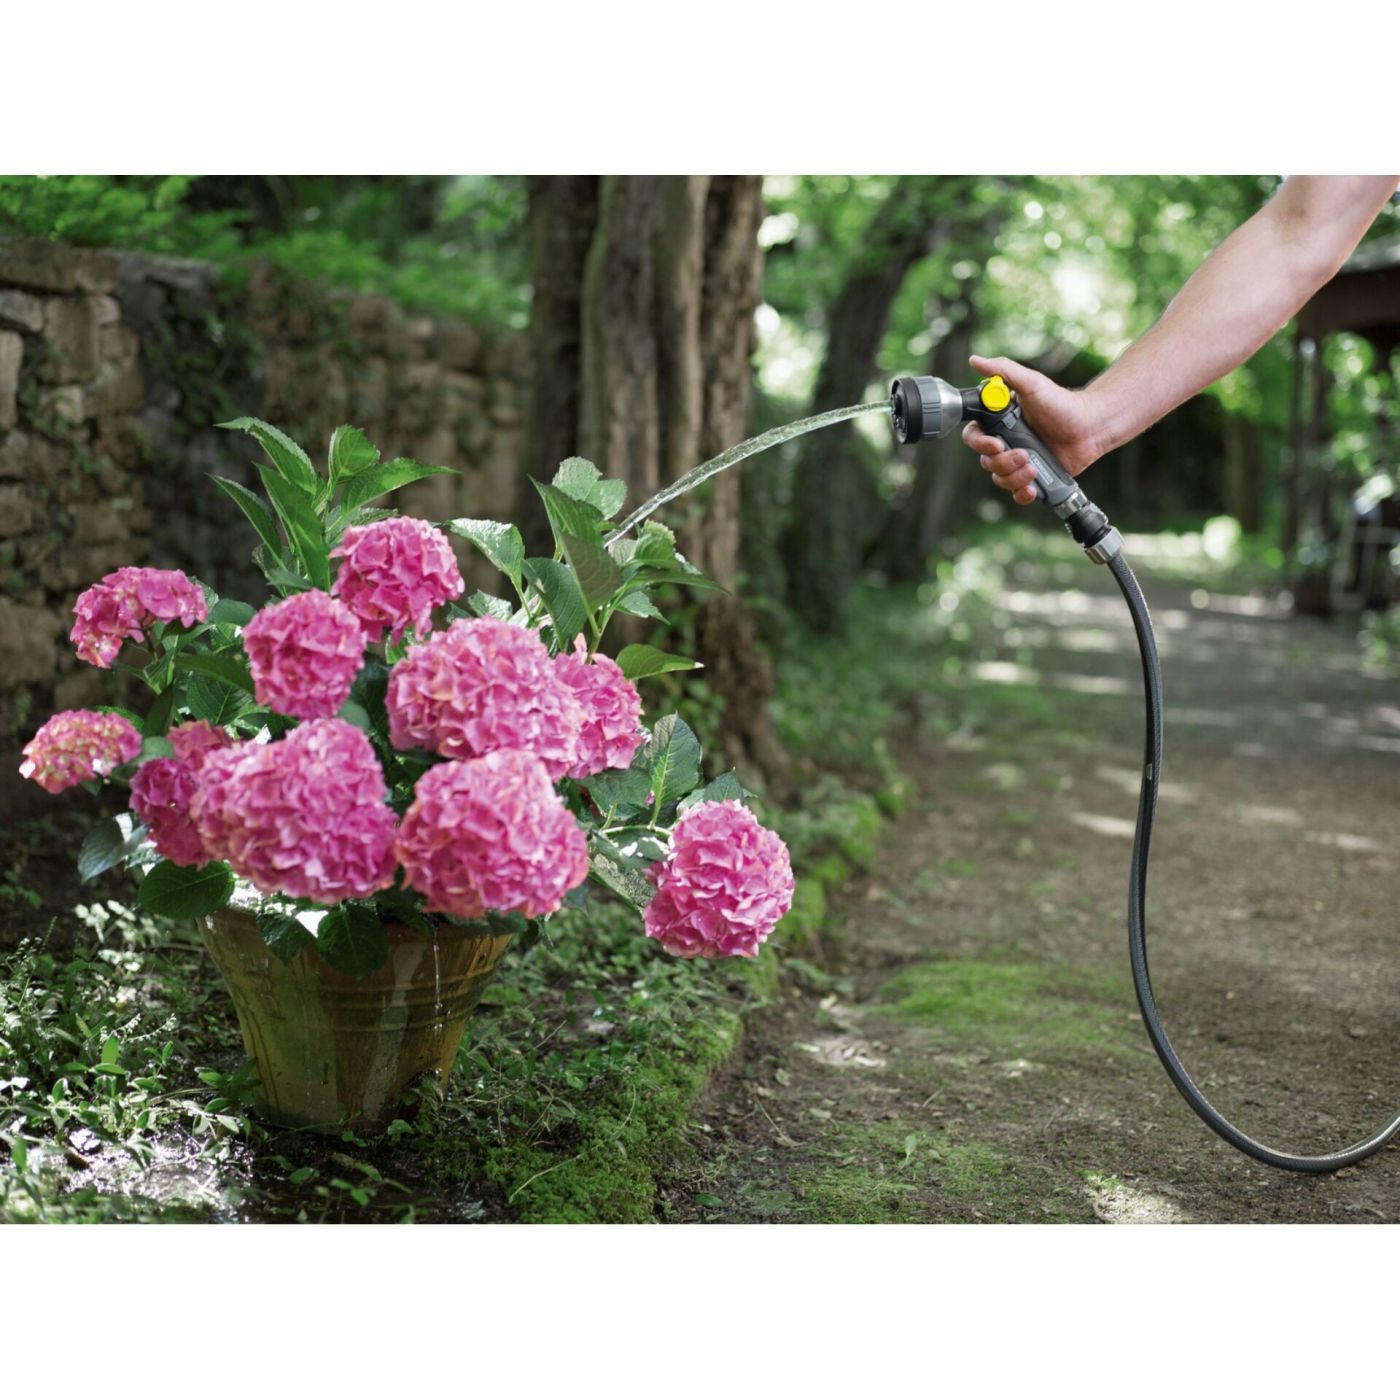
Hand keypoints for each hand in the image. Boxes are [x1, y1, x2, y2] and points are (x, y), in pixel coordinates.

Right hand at [960, 354, 1104, 505]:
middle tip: (1023, 454)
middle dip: (1003, 461)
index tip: (997, 443)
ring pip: (1000, 478)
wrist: (1091, 426)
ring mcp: (1018, 461)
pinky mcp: (1033, 477)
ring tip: (1034, 466)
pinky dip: (1022, 493)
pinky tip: (1032, 488)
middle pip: (986, 461)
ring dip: (1014, 476)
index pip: (974, 437)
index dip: (980, 444)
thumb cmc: (1063, 403)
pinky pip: (1016, 493)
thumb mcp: (1032, 383)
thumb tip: (975, 361)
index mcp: (1000, 423)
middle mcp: (1006, 443)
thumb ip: (1003, 371)